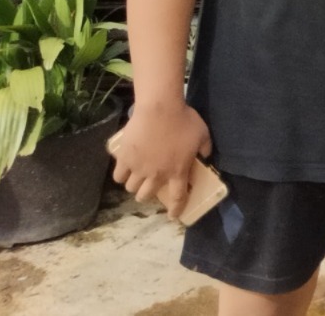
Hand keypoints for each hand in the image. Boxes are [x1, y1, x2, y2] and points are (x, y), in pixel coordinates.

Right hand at [110, 99, 211, 220]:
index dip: (176, 209)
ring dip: (134, 186)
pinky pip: (118, 175)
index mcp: (178, 171)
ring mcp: (139, 167)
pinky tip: (123, 170)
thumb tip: (206, 155)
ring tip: (135, 179)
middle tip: (148, 188)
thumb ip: (205, 148)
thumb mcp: (203, 134)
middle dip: (147, 195)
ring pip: (131, 187)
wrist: (160, 108)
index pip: (178, 197)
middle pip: (147, 195)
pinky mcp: (124, 158)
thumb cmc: (184, 120)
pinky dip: (120, 175)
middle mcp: (157, 175)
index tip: (172, 216)